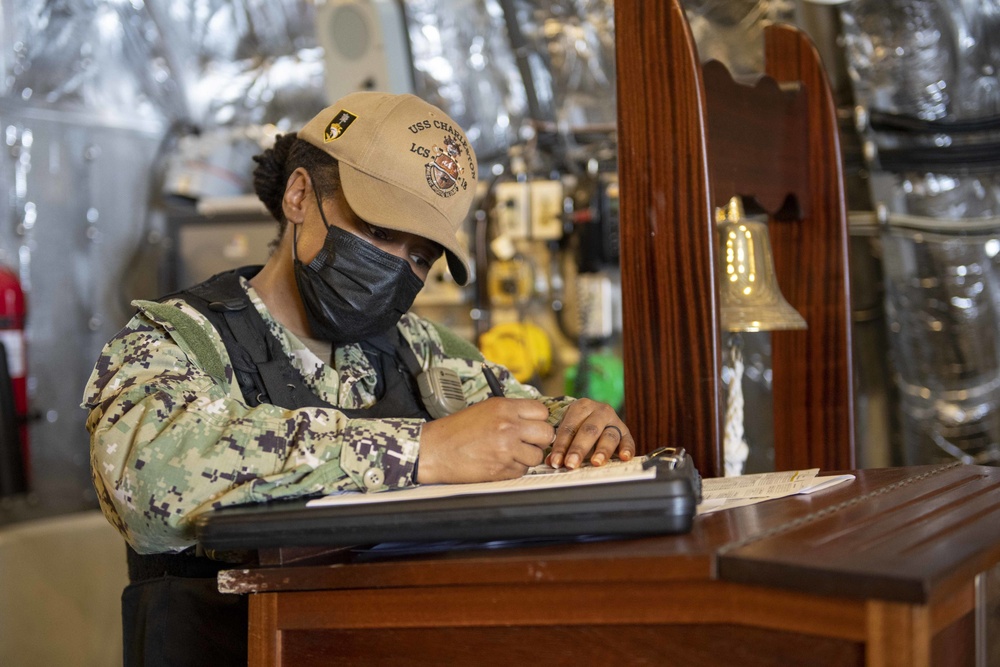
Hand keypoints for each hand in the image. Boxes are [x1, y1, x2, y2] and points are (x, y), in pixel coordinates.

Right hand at [416, 398, 553, 483]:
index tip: (533, 425)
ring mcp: (507, 449)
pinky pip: (523, 471)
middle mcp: (509, 426)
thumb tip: (535, 420)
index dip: (539, 420)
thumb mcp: (485, 409)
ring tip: (510, 453)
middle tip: (527, 442)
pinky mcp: (502, 469)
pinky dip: (515, 468)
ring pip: (537, 456)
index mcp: (504, 408)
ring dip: (528, 457)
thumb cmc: (457, 430)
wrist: (435, 450)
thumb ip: (511, 412)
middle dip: (539, 439)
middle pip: (546, 433)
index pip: (541, 411)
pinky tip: (500, 462)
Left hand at [547, 398, 634, 468]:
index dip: (561, 446)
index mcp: (581, 406)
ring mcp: (615, 421)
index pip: (569, 428)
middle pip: (589, 430)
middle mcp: (600, 411)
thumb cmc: (579, 425)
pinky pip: (628, 441)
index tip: (556, 461)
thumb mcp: (569, 430)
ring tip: (595, 462)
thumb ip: (561, 446)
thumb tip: (552, 462)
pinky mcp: (626, 432)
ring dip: (602, 450)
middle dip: (579, 449)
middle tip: (571, 464)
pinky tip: (623, 457)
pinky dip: (627, 449)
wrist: (597, 415)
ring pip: (609, 435)